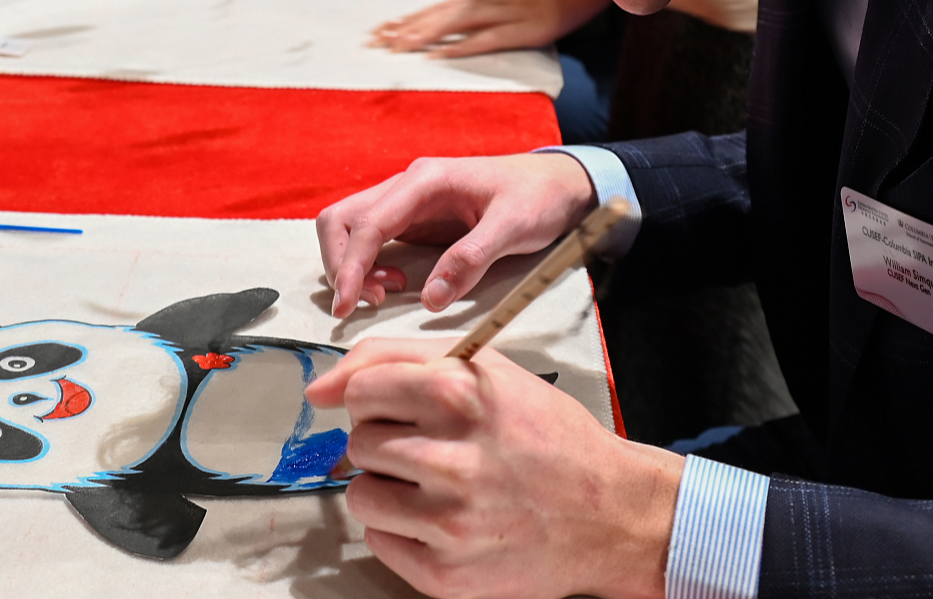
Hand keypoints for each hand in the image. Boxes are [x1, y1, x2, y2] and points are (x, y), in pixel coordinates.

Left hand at [309, 338, 679, 598]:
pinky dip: (402, 530)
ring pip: (360, 493)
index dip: (373, 396)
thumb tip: (322, 388)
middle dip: (387, 442)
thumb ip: (400, 359)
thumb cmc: (548, 438)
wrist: (610, 513)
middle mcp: (455, 458)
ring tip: (436, 486)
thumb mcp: (488, 371)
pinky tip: (443, 519)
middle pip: (359, 441)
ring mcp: (449, 520)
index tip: (390, 408)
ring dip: (388, 488)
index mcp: (463, 395)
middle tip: (432, 449)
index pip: (360, 387)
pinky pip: (378, 541)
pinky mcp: (446, 572)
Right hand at [317, 153, 595, 316]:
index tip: (347, 306)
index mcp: (426, 180)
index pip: (368, 223)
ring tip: (385, 293)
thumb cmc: (538, 197)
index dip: (350, 266)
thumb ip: (471, 259)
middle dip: (341, 264)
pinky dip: (367, 264)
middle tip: (367, 302)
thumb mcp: (513, 227)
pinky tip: (395, 282)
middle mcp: (407, 186)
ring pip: (351, 227)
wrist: (557, 183)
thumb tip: (431, 298)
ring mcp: (407, 202)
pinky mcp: (413, 218)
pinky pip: (371, 238)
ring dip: (351, 264)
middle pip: (343, 219)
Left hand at [372, 0, 610, 57]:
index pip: (440, 9)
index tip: (381, 30)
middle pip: (441, 16)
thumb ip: (500, 2)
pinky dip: (466, 47)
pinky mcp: (532, 29)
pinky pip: (492, 39)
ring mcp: (512, 14)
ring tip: (396, 48)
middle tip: (374, 41)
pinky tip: (444, 55)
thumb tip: (476, 15)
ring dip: (425, 36)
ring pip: (459, 25)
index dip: (410, 20)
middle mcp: (493, 2)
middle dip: (406, 29)